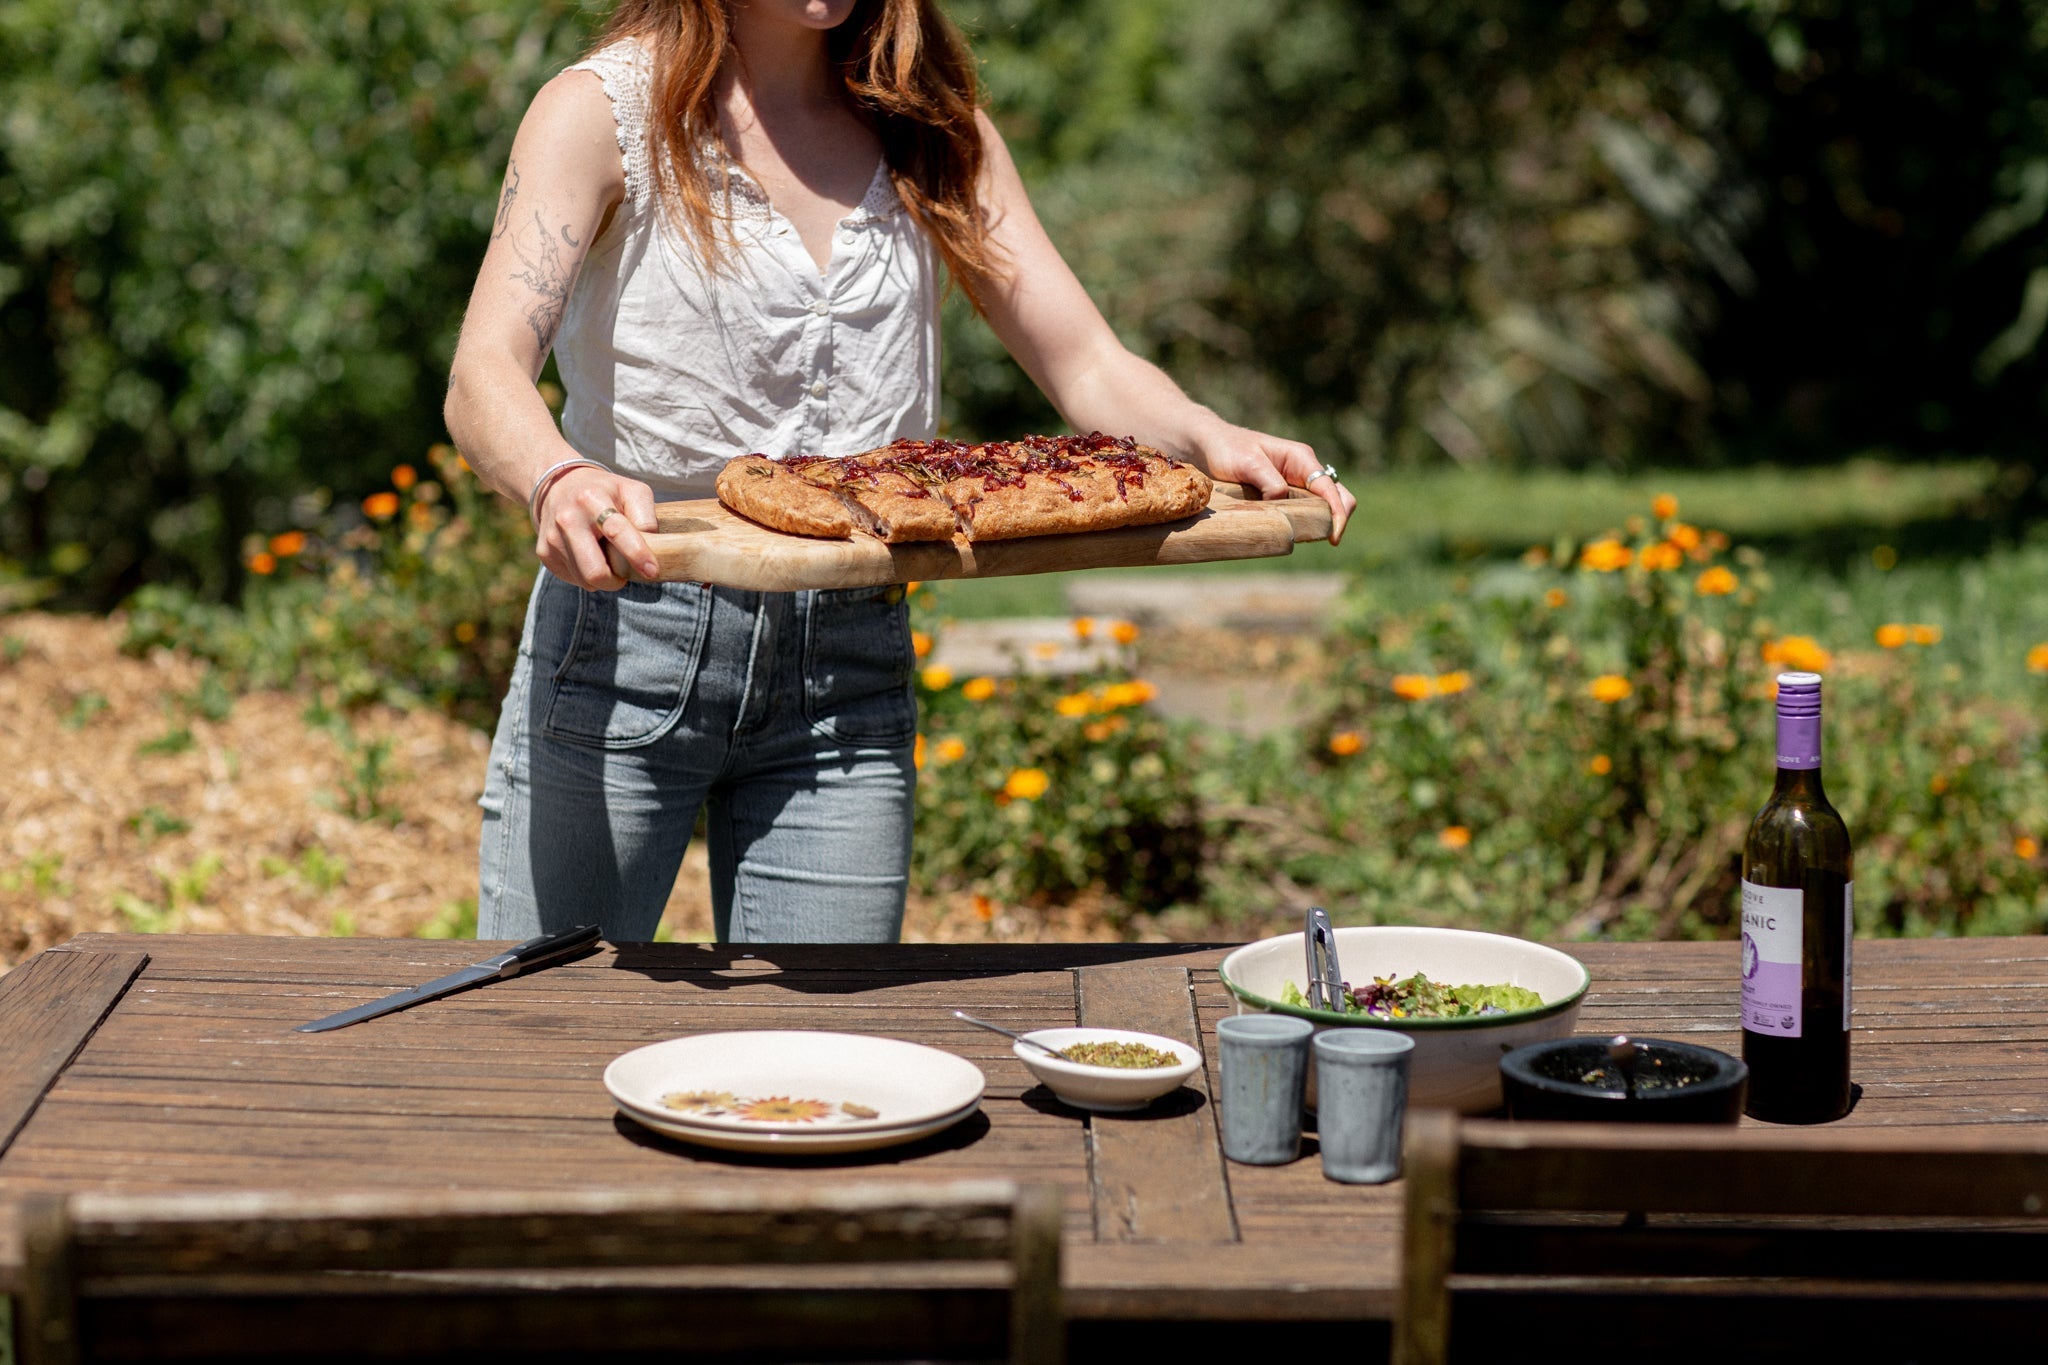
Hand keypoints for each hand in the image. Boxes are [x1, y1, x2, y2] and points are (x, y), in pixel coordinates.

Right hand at [533, 466, 659, 589]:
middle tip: (625, 573)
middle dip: (615, 581)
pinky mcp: (544, 552)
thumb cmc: (605, 492)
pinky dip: (586, 574)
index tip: (651, 571)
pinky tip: (589, 555)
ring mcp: (552, 537)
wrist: (559, 486)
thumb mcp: (631, 490)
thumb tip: (653, 547)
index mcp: (592, 499)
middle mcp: (568, 519)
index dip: (637, 554)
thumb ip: (645, 515)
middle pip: (594, 571)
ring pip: (585, 580)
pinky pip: (573, 579)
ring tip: (606, 557)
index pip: (616, 531)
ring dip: (603, 578)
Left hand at [1192, 424, 1355, 544]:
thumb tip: (1282, 500)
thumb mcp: (1247, 462)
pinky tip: (1292, 532)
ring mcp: (1296, 482)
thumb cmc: (1227, 449)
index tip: (1334, 537)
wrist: (1209, 446)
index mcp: (1300, 458)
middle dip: (1337, 519)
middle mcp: (1303, 470)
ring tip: (1305, 537)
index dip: (1337, 513)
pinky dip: (1305, 523)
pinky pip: (1304, 510)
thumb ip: (1269, 480)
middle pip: (1337, 496)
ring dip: (1321, 522)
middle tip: (1325, 540)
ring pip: (1323, 505)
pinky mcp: (1285, 494)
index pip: (1329, 488)